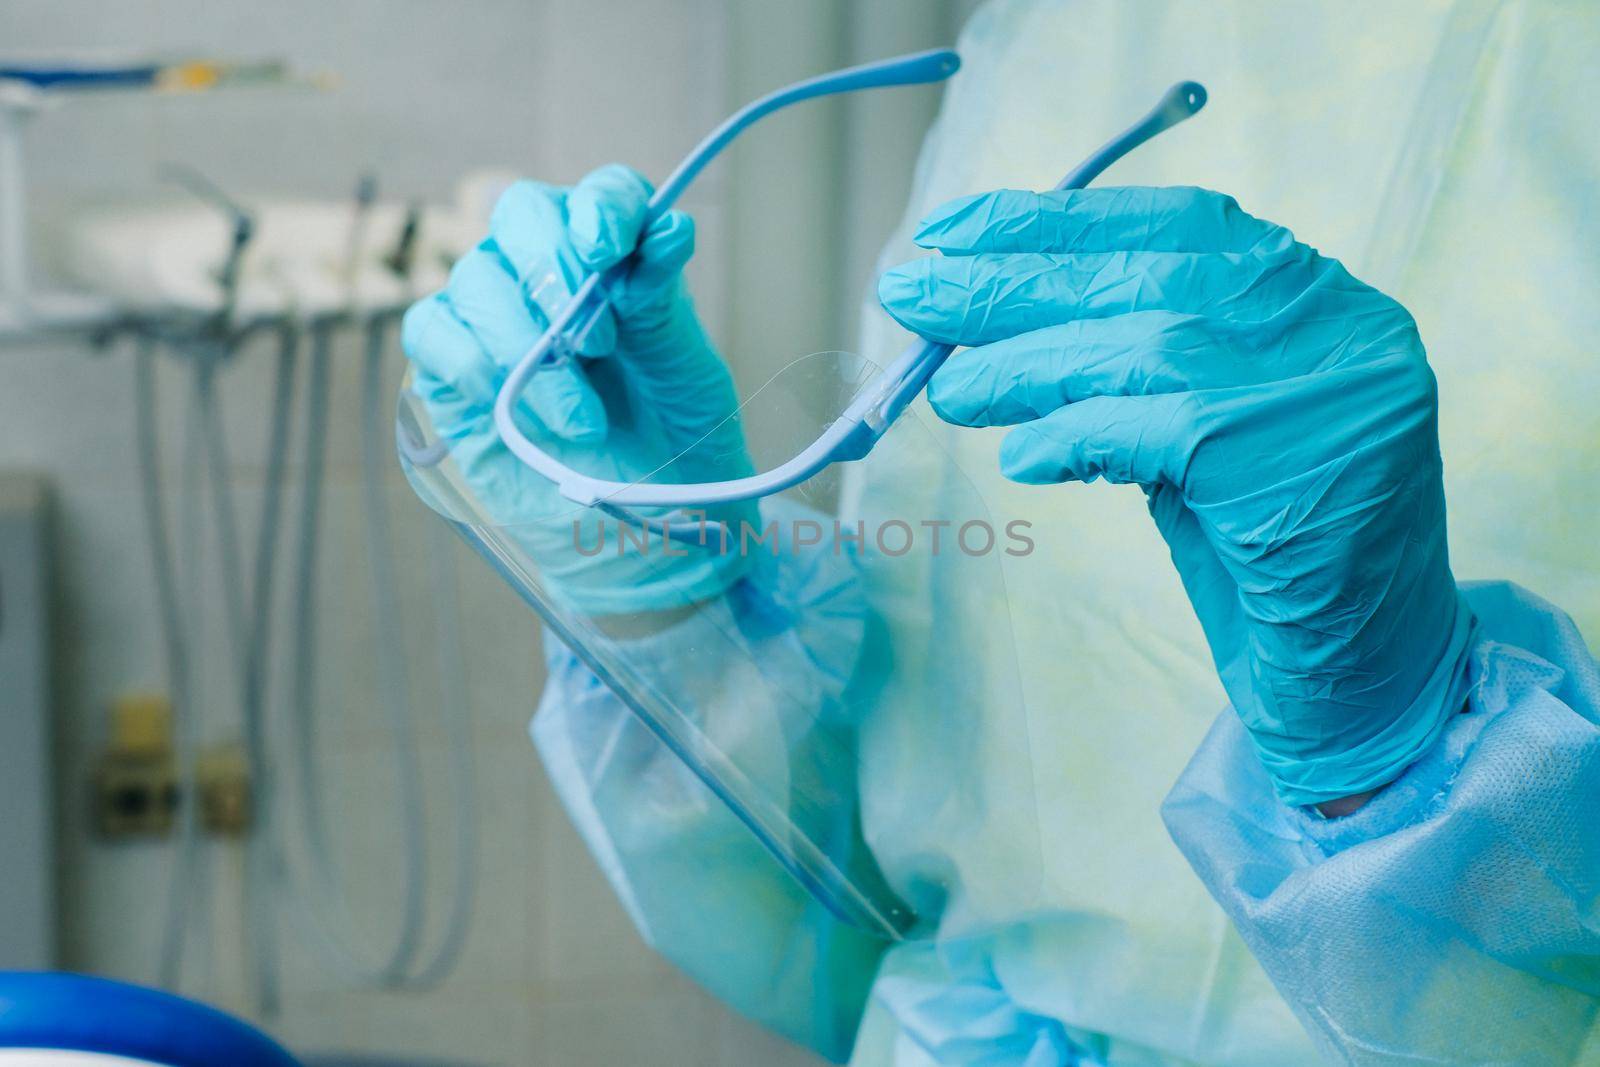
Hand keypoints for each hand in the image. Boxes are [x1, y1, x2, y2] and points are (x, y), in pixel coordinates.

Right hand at [402, 165, 753, 615]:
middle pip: (521, 214)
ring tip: (582, 418)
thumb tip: (668, 229)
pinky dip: (471, 361)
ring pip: (476, 277)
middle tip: (596, 342)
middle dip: (554, 267)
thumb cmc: (678, 451)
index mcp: (618, 264)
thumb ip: (663, 304)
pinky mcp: (453, 372)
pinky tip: (510, 405)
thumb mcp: (685, 378)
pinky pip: (433, 330)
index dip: (602, 207)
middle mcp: (551, 277)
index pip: (602, 197)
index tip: (612, 248)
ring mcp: (496, 320)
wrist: (650, 541)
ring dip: (527, 342)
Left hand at [878, 186, 1473, 805]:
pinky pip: (1154, 429)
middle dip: (1013, 282)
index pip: (1174, 223)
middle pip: (1148, 276)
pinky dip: (1073, 436)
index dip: (1054, 220)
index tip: (952, 228)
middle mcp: (1334, 325)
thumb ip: (1124, 365)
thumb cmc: (1265, 548)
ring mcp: (1325, 392)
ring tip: (947, 392)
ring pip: (1144, 345)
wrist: (1364, 672)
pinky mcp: (1295, 467)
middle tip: (907, 297)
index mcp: (1312, 297)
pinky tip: (1022, 457)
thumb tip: (984, 327)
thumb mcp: (1196, 429)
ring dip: (1025, 365)